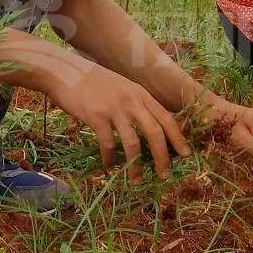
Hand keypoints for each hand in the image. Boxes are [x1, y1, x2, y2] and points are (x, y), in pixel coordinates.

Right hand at [47, 64, 191, 182]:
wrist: (66, 71)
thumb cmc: (92, 81)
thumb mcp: (121, 87)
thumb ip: (135, 103)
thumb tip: (148, 126)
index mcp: (140, 93)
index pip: (166, 117)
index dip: (178, 137)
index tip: (186, 154)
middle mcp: (132, 100)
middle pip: (155, 132)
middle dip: (163, 156)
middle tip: (166, 175)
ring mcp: (115, 109)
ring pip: (133, 143)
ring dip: (136, 165)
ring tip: (137, 181)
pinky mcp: (97, 117)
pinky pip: (108, 144)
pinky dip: (110, 160)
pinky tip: (109, 169)